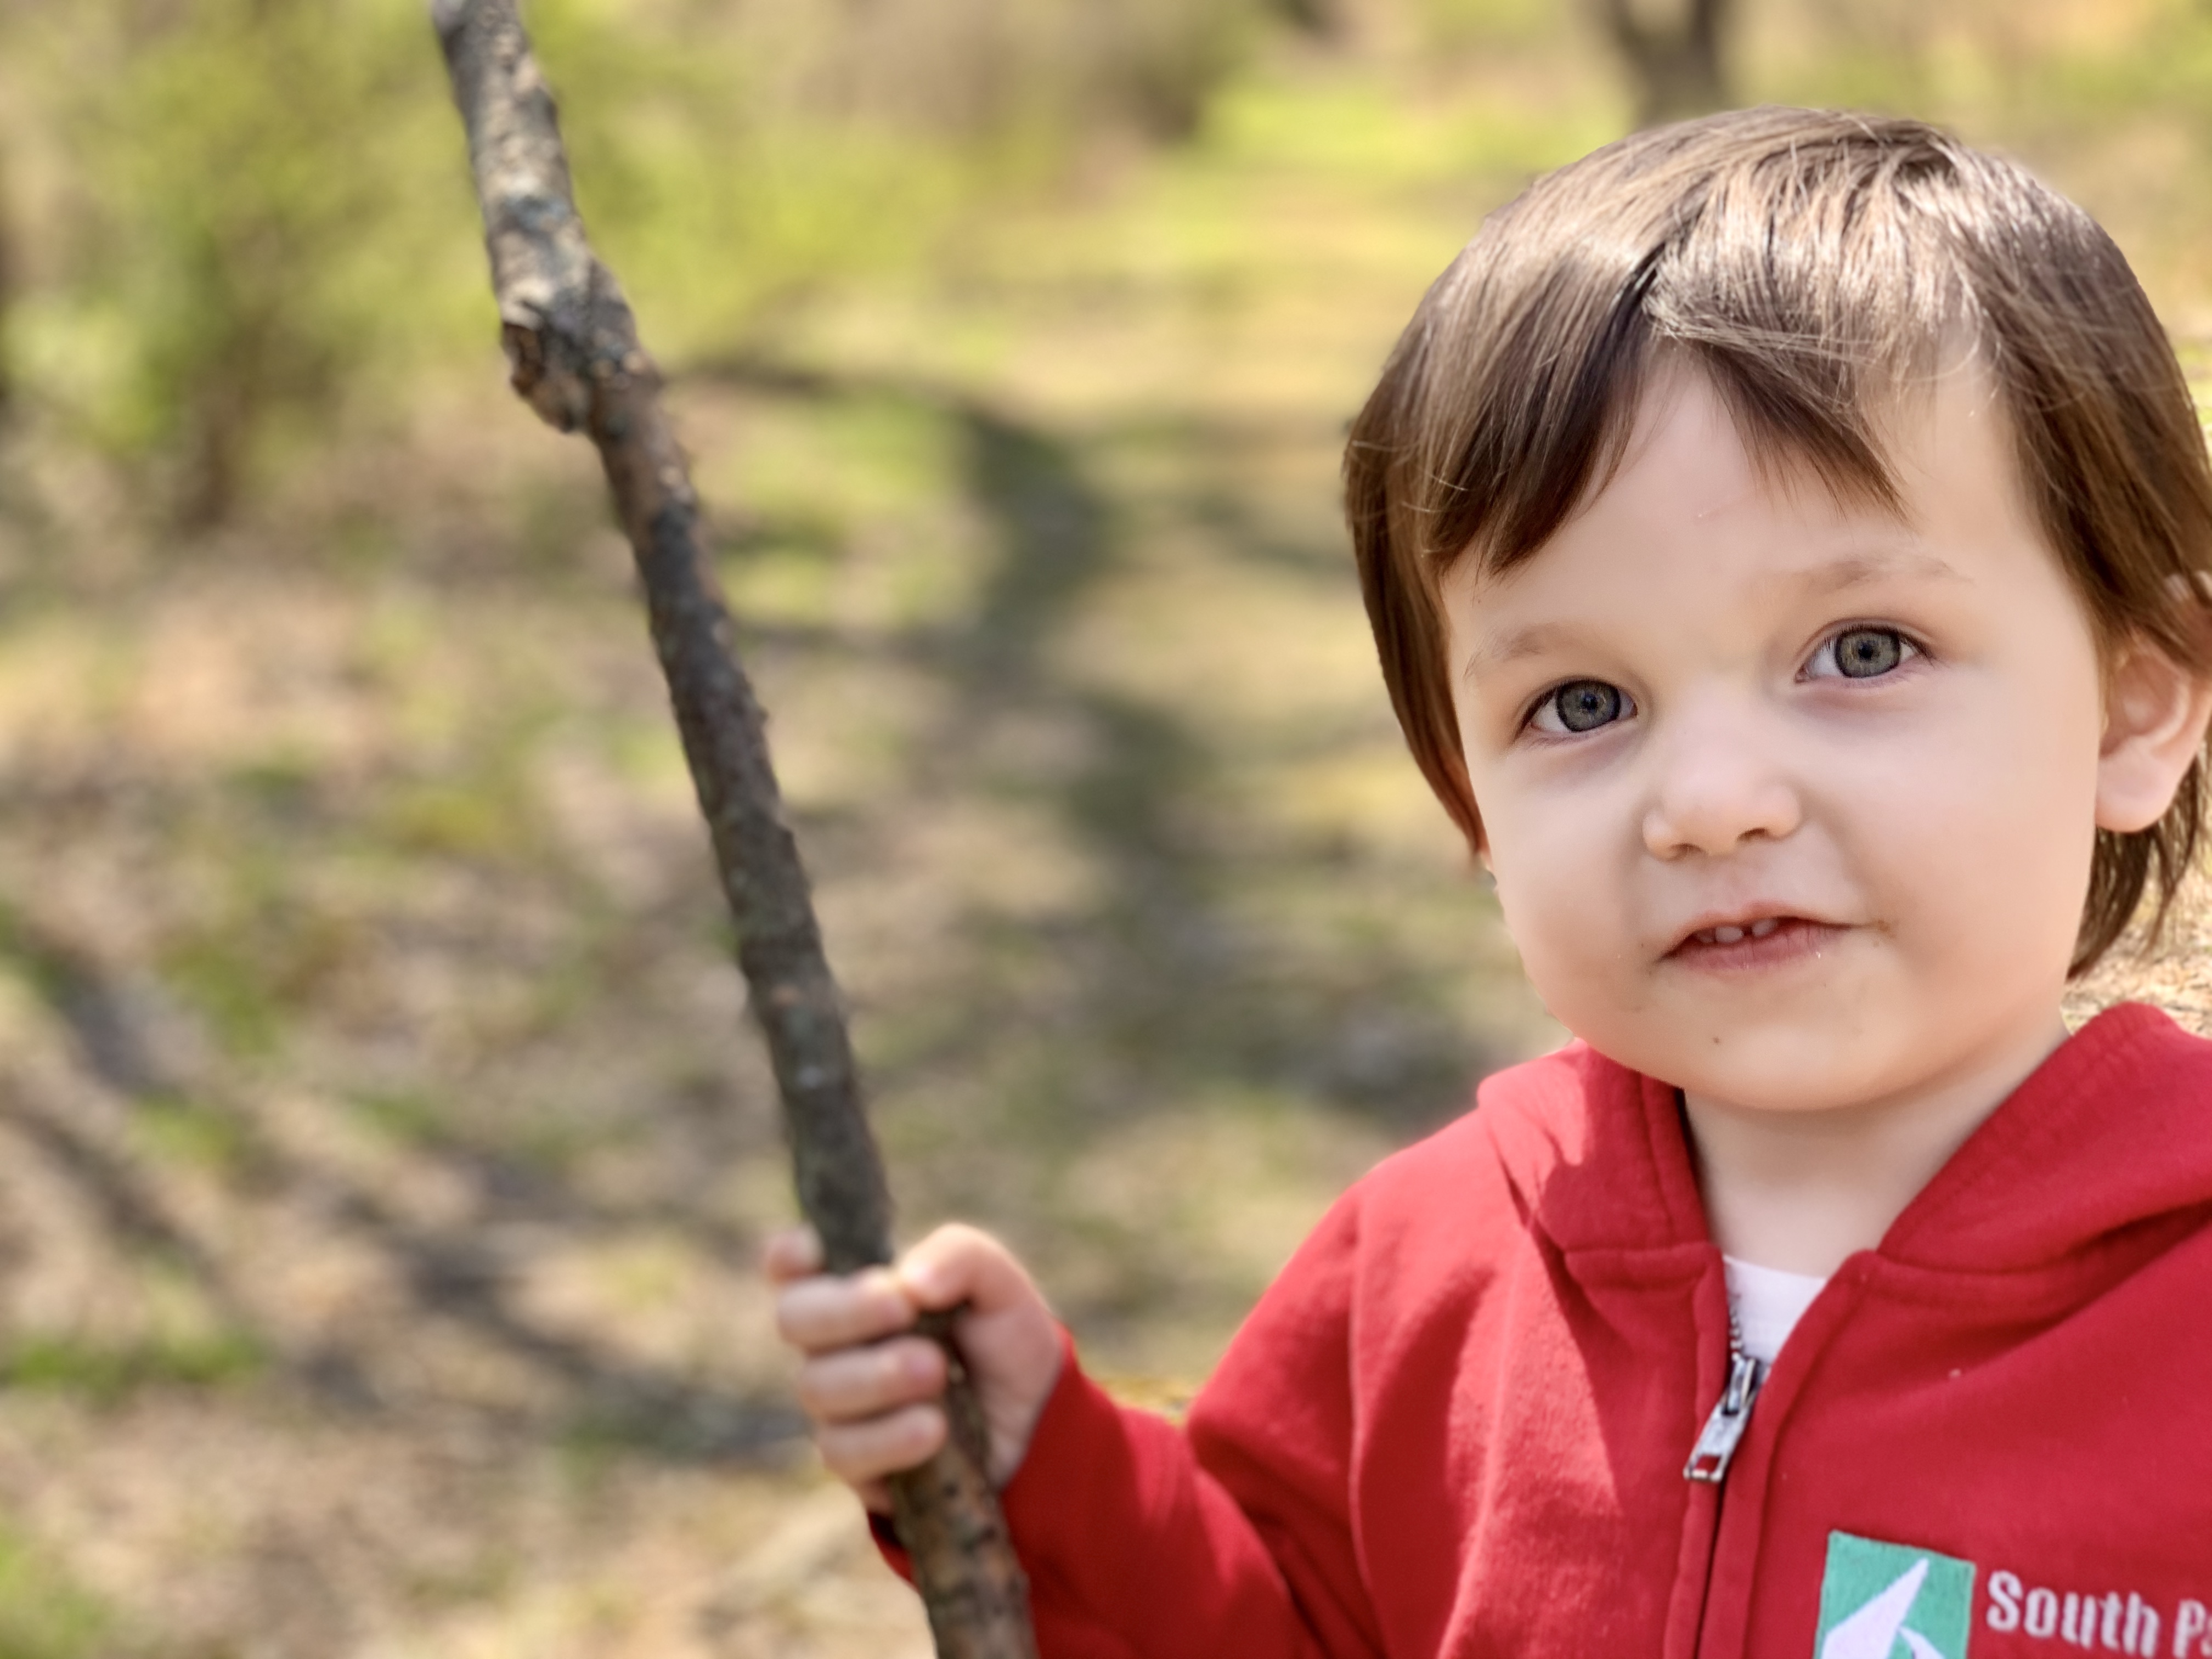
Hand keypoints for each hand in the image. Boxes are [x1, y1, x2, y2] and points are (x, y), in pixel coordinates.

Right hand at [766, 1222, 1064, 1513]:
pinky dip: (890, 1438)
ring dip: (877, 1376)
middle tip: (904, 1309)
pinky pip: (843, 1451)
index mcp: (853, 1283)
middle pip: (794, 1318)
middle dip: (845, 1311)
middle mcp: (832, 1341)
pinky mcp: (854, 1461)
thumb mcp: (998, 1282)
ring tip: (936, 1371)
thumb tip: (910, 1281)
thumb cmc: (1001, 1335)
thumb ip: (959, 1256)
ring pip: (818, 1387)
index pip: (790, 1262)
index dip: (789, 1255)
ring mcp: (837, 1403)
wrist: (1034, 1418)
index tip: (815, 1253)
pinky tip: (934, 1429)